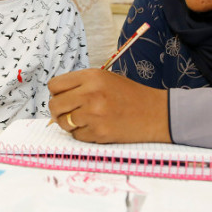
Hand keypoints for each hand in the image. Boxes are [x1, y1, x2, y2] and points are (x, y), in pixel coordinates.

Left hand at [47, 68, 170, 143]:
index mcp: (92, 76)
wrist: (156, 114)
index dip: (56, 93)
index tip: (62, 97)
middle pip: (55, 105)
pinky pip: (76, 136)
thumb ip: (81, 85)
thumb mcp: (106, 79)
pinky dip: (82, 134)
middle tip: (68, 112)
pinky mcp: (98, 133)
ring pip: (63, 122)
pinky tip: (96, 127)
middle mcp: (90, 94)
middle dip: (58, 110)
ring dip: (69, 123)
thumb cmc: (130, 96)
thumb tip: (56, 97)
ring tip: (84, 119)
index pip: (55, 85)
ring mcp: (94, 115)